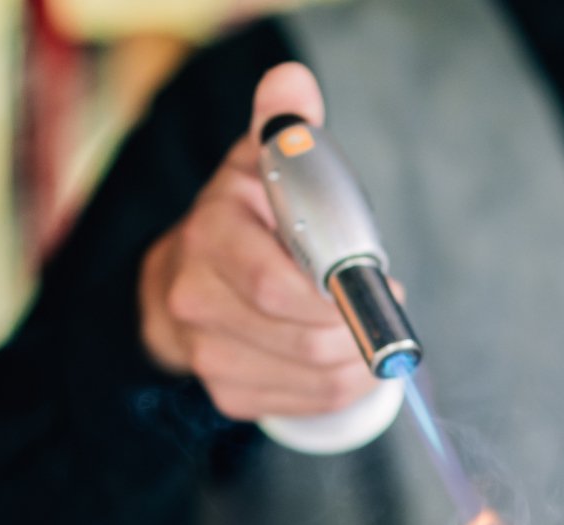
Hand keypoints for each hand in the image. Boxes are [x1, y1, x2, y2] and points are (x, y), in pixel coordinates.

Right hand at [139, 62, 378, 419]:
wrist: (181, 282)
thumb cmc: (243, 222)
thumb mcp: (260, 165)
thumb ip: (284, 128)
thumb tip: (293, 82)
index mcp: (210, 236)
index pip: (279, 283)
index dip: (341, 291)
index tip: (378, 276)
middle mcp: (196, 300)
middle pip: (306, 338)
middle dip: (361, 325)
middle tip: (382, 302)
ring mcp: (209, 355)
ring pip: (316, 376)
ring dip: (362, 358)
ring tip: (367, 327)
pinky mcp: (228, 394)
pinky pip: (309, 403)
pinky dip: (345, 384)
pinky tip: (346, 357)